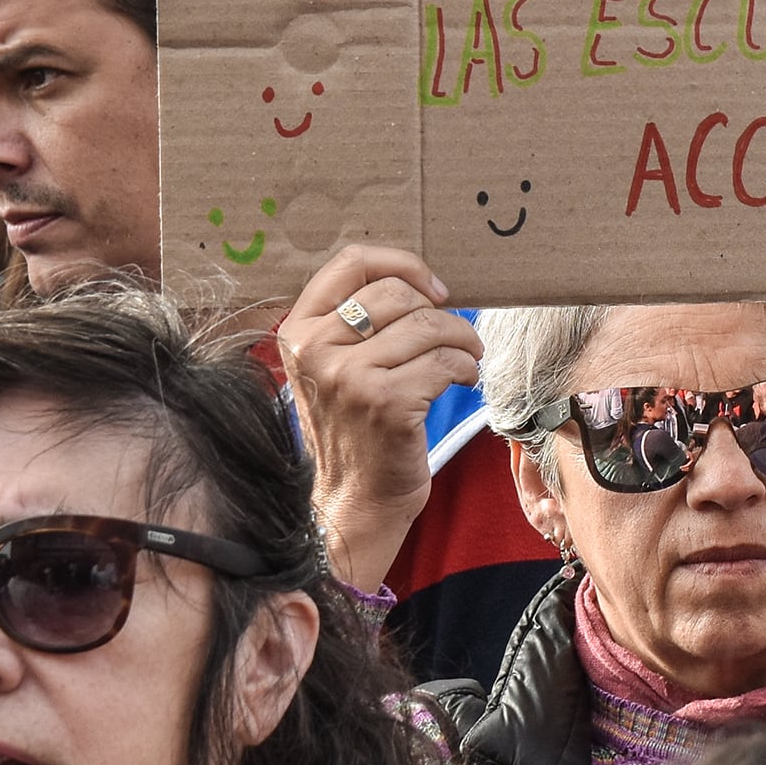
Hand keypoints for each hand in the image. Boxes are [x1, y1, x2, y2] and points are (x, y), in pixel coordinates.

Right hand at [280, 245, 481, 591]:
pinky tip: (464, 381)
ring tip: (467, 360)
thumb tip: (420, 279)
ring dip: (462, 340)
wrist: (353, 503)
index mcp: (298, 331)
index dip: (403, 264)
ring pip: (428, 325)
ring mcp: (348, 377)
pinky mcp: (385, 403)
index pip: (352, 261)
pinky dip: (467, 368)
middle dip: (441, 312)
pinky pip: (445, 361)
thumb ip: (355, 322)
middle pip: (398, 293)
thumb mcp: (333, 368)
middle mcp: (314, 349)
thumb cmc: (355, 432)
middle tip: (456, 337)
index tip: (433, 290)